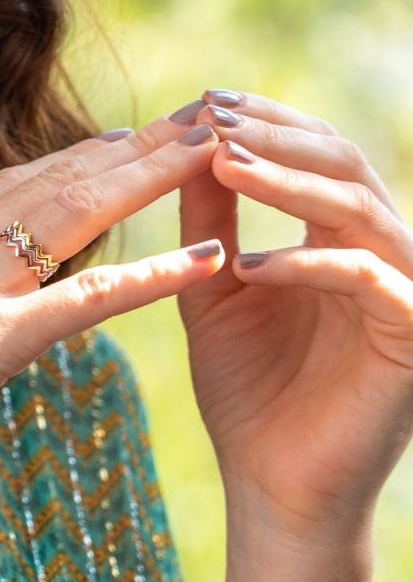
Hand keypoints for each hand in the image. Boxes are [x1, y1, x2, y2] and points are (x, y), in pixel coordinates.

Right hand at [0, 114, 223, 507]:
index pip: (19, 181)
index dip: (79, 154)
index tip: (126, 137)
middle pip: (59, 176)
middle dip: (131, 144)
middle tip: (193, 116)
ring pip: (77, 212)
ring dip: (150, 177)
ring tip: (213, 149)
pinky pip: (85, 300)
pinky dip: (151, 277)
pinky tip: (205, 260)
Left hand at [177, 89, 412, 545]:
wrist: (271, 480)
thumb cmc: (246, 388)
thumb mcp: (213, 290)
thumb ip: (210, 222)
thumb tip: (192, 146)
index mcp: (335, 240)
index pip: (313, 155)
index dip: (264, 122)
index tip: (204, 101)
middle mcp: (378, 254)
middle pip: (342, 164)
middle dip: (276, 135)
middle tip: (213, 116)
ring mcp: (403, 292)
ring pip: (358, 208)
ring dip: (290, 181)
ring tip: (224, 162)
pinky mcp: (412, 337)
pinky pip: (367, 278)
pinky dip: (307, 264)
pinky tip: (246, 265)